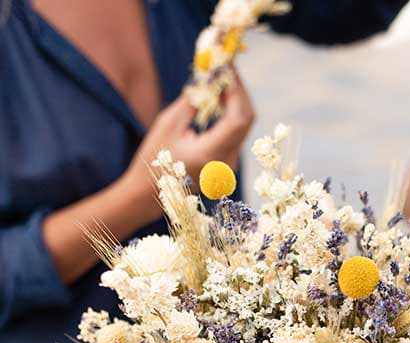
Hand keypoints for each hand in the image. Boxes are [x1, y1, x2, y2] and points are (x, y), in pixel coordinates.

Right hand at [123, 71, 254, 219]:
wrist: (150, 193)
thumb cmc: (154, 160)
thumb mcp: (168, 124)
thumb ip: (192, 102)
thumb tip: (209, 79)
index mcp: (211, 154)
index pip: (238, 118)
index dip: (237, 90)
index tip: (227, 69)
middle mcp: (226, 162)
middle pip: (246, 121)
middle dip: (239, 92)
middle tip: (226, 70)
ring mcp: (229, 165)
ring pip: (243, 126)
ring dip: (236, 101)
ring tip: (221, 81)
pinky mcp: (227, 163)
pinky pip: (236, 133)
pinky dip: (231, 113)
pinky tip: (219, 100)